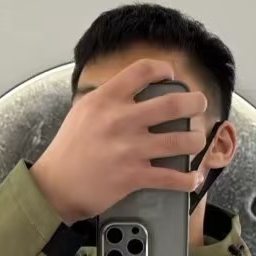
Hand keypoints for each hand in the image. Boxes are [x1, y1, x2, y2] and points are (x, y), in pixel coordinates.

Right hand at [29, 57, 207, 222]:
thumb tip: (129, 89)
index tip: (172, 76)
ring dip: (195, 141)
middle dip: (195, 103)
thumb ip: (107, 99)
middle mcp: (120, 120)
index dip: (164, 69)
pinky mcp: (133, 176)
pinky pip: (171, 177)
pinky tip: (193, 178)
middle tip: (200, 105)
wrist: (55, 185)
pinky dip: (187, 179)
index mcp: (106, 99)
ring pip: (180, 141)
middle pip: (173, 103)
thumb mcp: (82, 111)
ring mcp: (129, 149)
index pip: (142, 71)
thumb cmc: (68, 149)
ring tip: (196, 141)